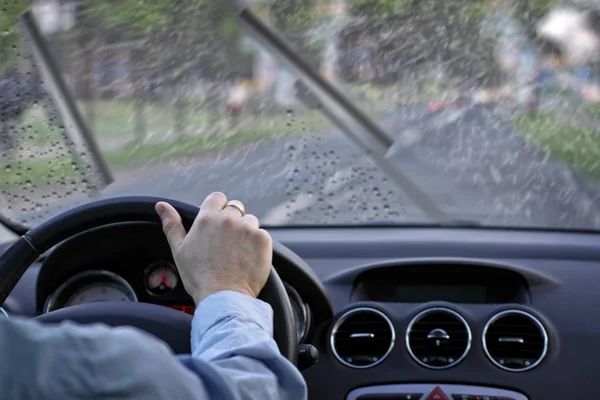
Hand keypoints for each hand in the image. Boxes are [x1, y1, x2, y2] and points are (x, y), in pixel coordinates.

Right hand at [155, 192, 271, 305]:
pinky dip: (257, 245)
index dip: (218, 208)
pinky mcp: (263, 239)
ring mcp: (247, 228)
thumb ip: (171, 224)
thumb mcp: (179, 250)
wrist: (223, 298)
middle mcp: (228, 219)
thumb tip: (161, 205)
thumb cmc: (198, 277)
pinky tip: (248, 259)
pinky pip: (262, 235)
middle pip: (235, 209)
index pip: (217, 198)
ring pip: (250, 221)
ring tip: (238, 253)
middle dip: (233, 222)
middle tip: (227, 244)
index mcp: (206, 218)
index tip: (218, 222)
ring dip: (246, 232)